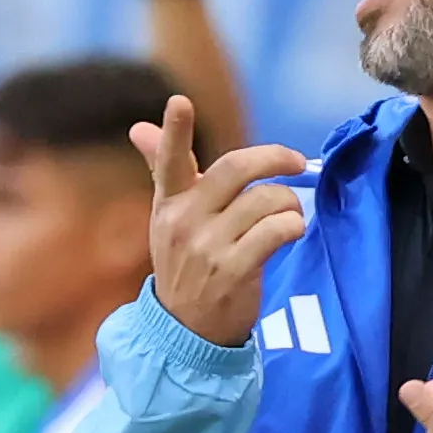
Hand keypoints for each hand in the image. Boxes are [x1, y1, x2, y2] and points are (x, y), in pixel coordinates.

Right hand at [137, 95, 309, 347]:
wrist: (186, 330)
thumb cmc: (184, 263)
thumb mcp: (168, 217)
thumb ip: (164, 170)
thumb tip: (138, 127)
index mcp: (168, 203)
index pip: (168, 161)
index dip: (174, 131)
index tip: (179, 102)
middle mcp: (184, 222)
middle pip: (235, 169)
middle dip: (274, 158)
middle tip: (294, 162)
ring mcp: (208, 248)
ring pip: (265, 200)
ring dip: (289, 202)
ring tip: (289, 214)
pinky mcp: (233, 272)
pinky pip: (277, 231)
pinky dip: (293, 226)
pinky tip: (291, 232)